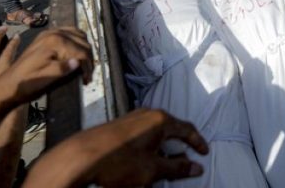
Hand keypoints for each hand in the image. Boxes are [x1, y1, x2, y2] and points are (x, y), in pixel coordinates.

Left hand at [0, 27, 93, 104]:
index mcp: (55, 42)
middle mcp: (54, 33)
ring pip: (78, 35)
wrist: (9, 84)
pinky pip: (69, 32)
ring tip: (84, 65)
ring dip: (84, 49)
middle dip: (88, 58)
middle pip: (82, 42)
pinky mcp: (47, 36)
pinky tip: (76, 53)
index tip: (87, 80)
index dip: (88, 67)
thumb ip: (63, 69)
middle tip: (88, 74)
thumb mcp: (46, 78)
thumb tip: (79, 62)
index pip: (81, 52)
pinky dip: (77, 41)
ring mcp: (50, 33)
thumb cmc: (28, 83)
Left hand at [26, 109, 208, 187]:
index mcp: (160, 120)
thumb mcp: (152, 169)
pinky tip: (143, 162)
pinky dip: (148, 148)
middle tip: (184, 162)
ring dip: (162, 149)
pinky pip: (142, 135)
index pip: (187, 129)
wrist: (80, 157)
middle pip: (171, 130)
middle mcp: (147, 114)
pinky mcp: (119, 127)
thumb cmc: (117, 161)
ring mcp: (131, 119)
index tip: (204, 153)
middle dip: (179, 147)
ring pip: (155, 133)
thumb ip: (176, 168)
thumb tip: (196, 167)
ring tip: (162, 166)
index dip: (198, 142)